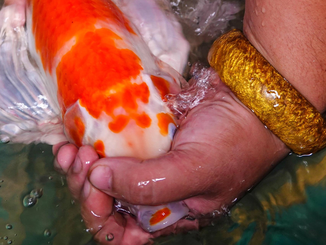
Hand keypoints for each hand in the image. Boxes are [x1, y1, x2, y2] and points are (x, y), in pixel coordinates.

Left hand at [53, 70, 289, 243]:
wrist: (252, 94)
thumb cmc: (233, 140)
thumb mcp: (195, 171)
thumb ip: (147, 184)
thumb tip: (97, 178)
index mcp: (169, 214)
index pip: (122, 232)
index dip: (100, 215)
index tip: (94, 186)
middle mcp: (153, 191)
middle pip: (105, 202)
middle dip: (85, 186)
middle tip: (83, 159)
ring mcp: (144, 159)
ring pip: (98, 173)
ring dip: (79, 166)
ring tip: (73, 148)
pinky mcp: (138, 131)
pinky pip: (104, 143)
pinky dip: (85, 141)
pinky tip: (74, 134)